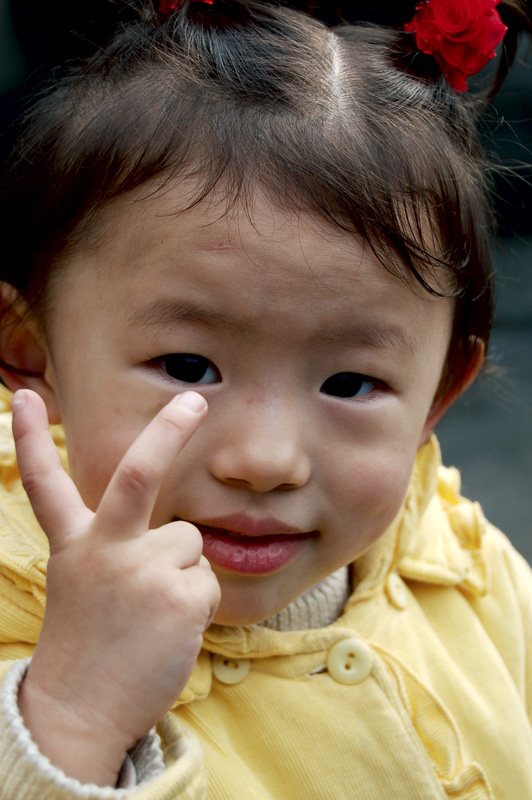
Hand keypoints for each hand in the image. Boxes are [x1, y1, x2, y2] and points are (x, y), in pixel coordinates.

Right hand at [12, 389, 219, 786]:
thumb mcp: (87, 582)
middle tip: (194, 400)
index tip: (25, 397)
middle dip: (168, 430)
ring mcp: (143, 571)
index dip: (34, 440)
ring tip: (153, 611)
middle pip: (137, 476)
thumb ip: (119, 547)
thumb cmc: (89, 643)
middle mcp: (106, 550)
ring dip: (182, 572)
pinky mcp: (180, 595)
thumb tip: (176, 530)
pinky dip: (197, 604)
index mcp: (75, 545)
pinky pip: (207, 580)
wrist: (82, 711)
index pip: (47, 484)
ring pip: (188, 542)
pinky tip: (169, 629)